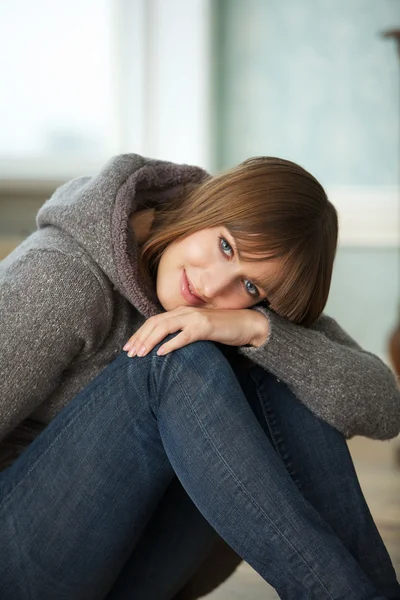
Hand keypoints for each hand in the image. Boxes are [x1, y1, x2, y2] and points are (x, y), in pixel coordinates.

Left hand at [123, 306, 268, 356]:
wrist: (247, 324)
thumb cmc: (222, 329)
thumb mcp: (198, 329)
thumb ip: (182, 333)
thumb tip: (164, 347)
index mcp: (181, 312)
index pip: (154, 321)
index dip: (139, 333)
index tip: (129, 347)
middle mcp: (185, 312)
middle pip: (155, 323)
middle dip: (140, 338)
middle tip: (130, 353)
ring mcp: (195, 318)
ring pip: (165, 327)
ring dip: (150, 341)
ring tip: (140, 354)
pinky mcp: (205, 327)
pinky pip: (184, 336)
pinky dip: (171, 344)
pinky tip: (161, 354)